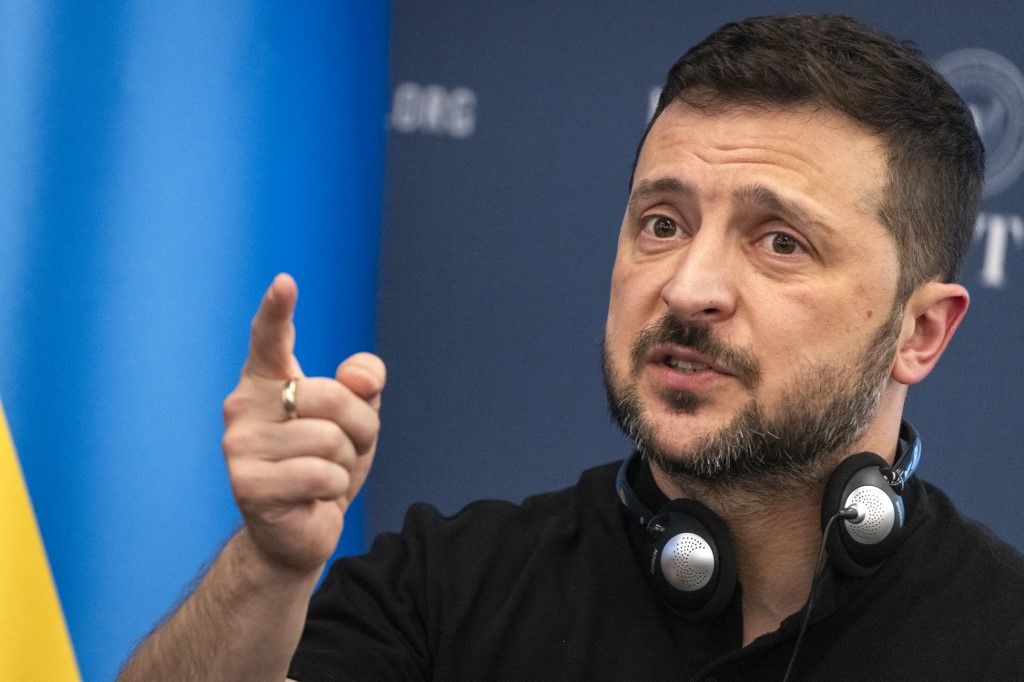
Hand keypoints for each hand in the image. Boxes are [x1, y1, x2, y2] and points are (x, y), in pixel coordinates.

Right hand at [221, 274, 384, 573]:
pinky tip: (312, 498)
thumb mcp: (357, 420)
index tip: (285, 282)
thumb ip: (365, 385)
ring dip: (346, 463)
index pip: (269, 339)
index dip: (277, 310)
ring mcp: (240, 445)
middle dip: (359, 427)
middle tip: (343, 452)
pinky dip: (334, 490)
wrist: (300, 531)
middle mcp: (243, 406)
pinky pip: (322, 475)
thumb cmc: (325, 465)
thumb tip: (360, 376)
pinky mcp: (248, 484)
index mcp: (267, 381)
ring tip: (324, 475)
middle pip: (332, 396)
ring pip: (330, 439)